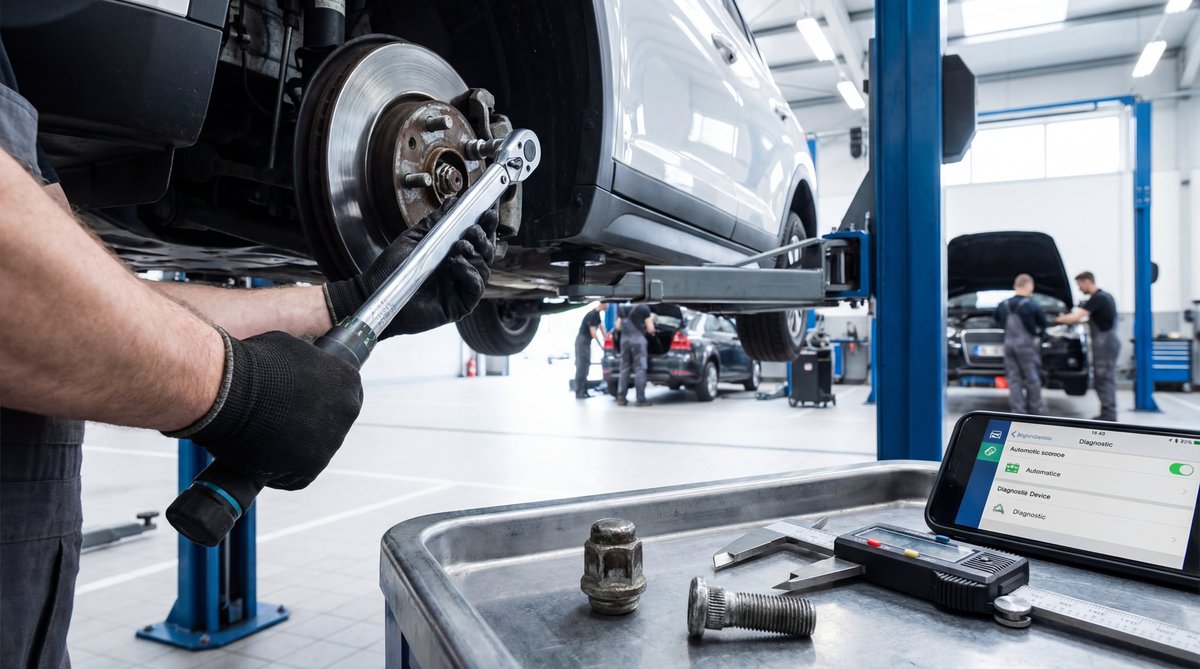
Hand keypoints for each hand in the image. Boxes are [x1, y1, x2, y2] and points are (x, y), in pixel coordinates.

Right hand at [166, 330, 362, 490]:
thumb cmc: (253, 363)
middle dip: (307, 424)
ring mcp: (329, 443)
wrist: (228, 392)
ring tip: (262, 437)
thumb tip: (299, 368)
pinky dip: (278, 471)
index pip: (341, 395)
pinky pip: (295, 475)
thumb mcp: (289, 348)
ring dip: (293, 447)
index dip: (318, 400)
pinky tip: (260, 457)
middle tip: (278, 420)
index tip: (299, 403)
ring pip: (312, 450)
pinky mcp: (308, 470)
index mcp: (347, 381)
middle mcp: (346, 413)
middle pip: (330, 424)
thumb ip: (306, 362)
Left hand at [324, 198, 497, 337]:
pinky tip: (456, 264)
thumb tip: (452, 203)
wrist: (376, 292)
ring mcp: (460, 287)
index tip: (488, 212)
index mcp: (452, 253)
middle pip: (486, 252)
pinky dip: (470, 273)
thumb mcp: (415, 238)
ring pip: (484, 268)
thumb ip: (435, 222)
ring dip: (475, 254)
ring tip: (459, 247)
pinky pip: (476, 287)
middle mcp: (460, 270)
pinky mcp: (460, 304)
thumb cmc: (392, 270)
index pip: (476, 238)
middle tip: (472, 230)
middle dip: (483, 238)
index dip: (485, 225)